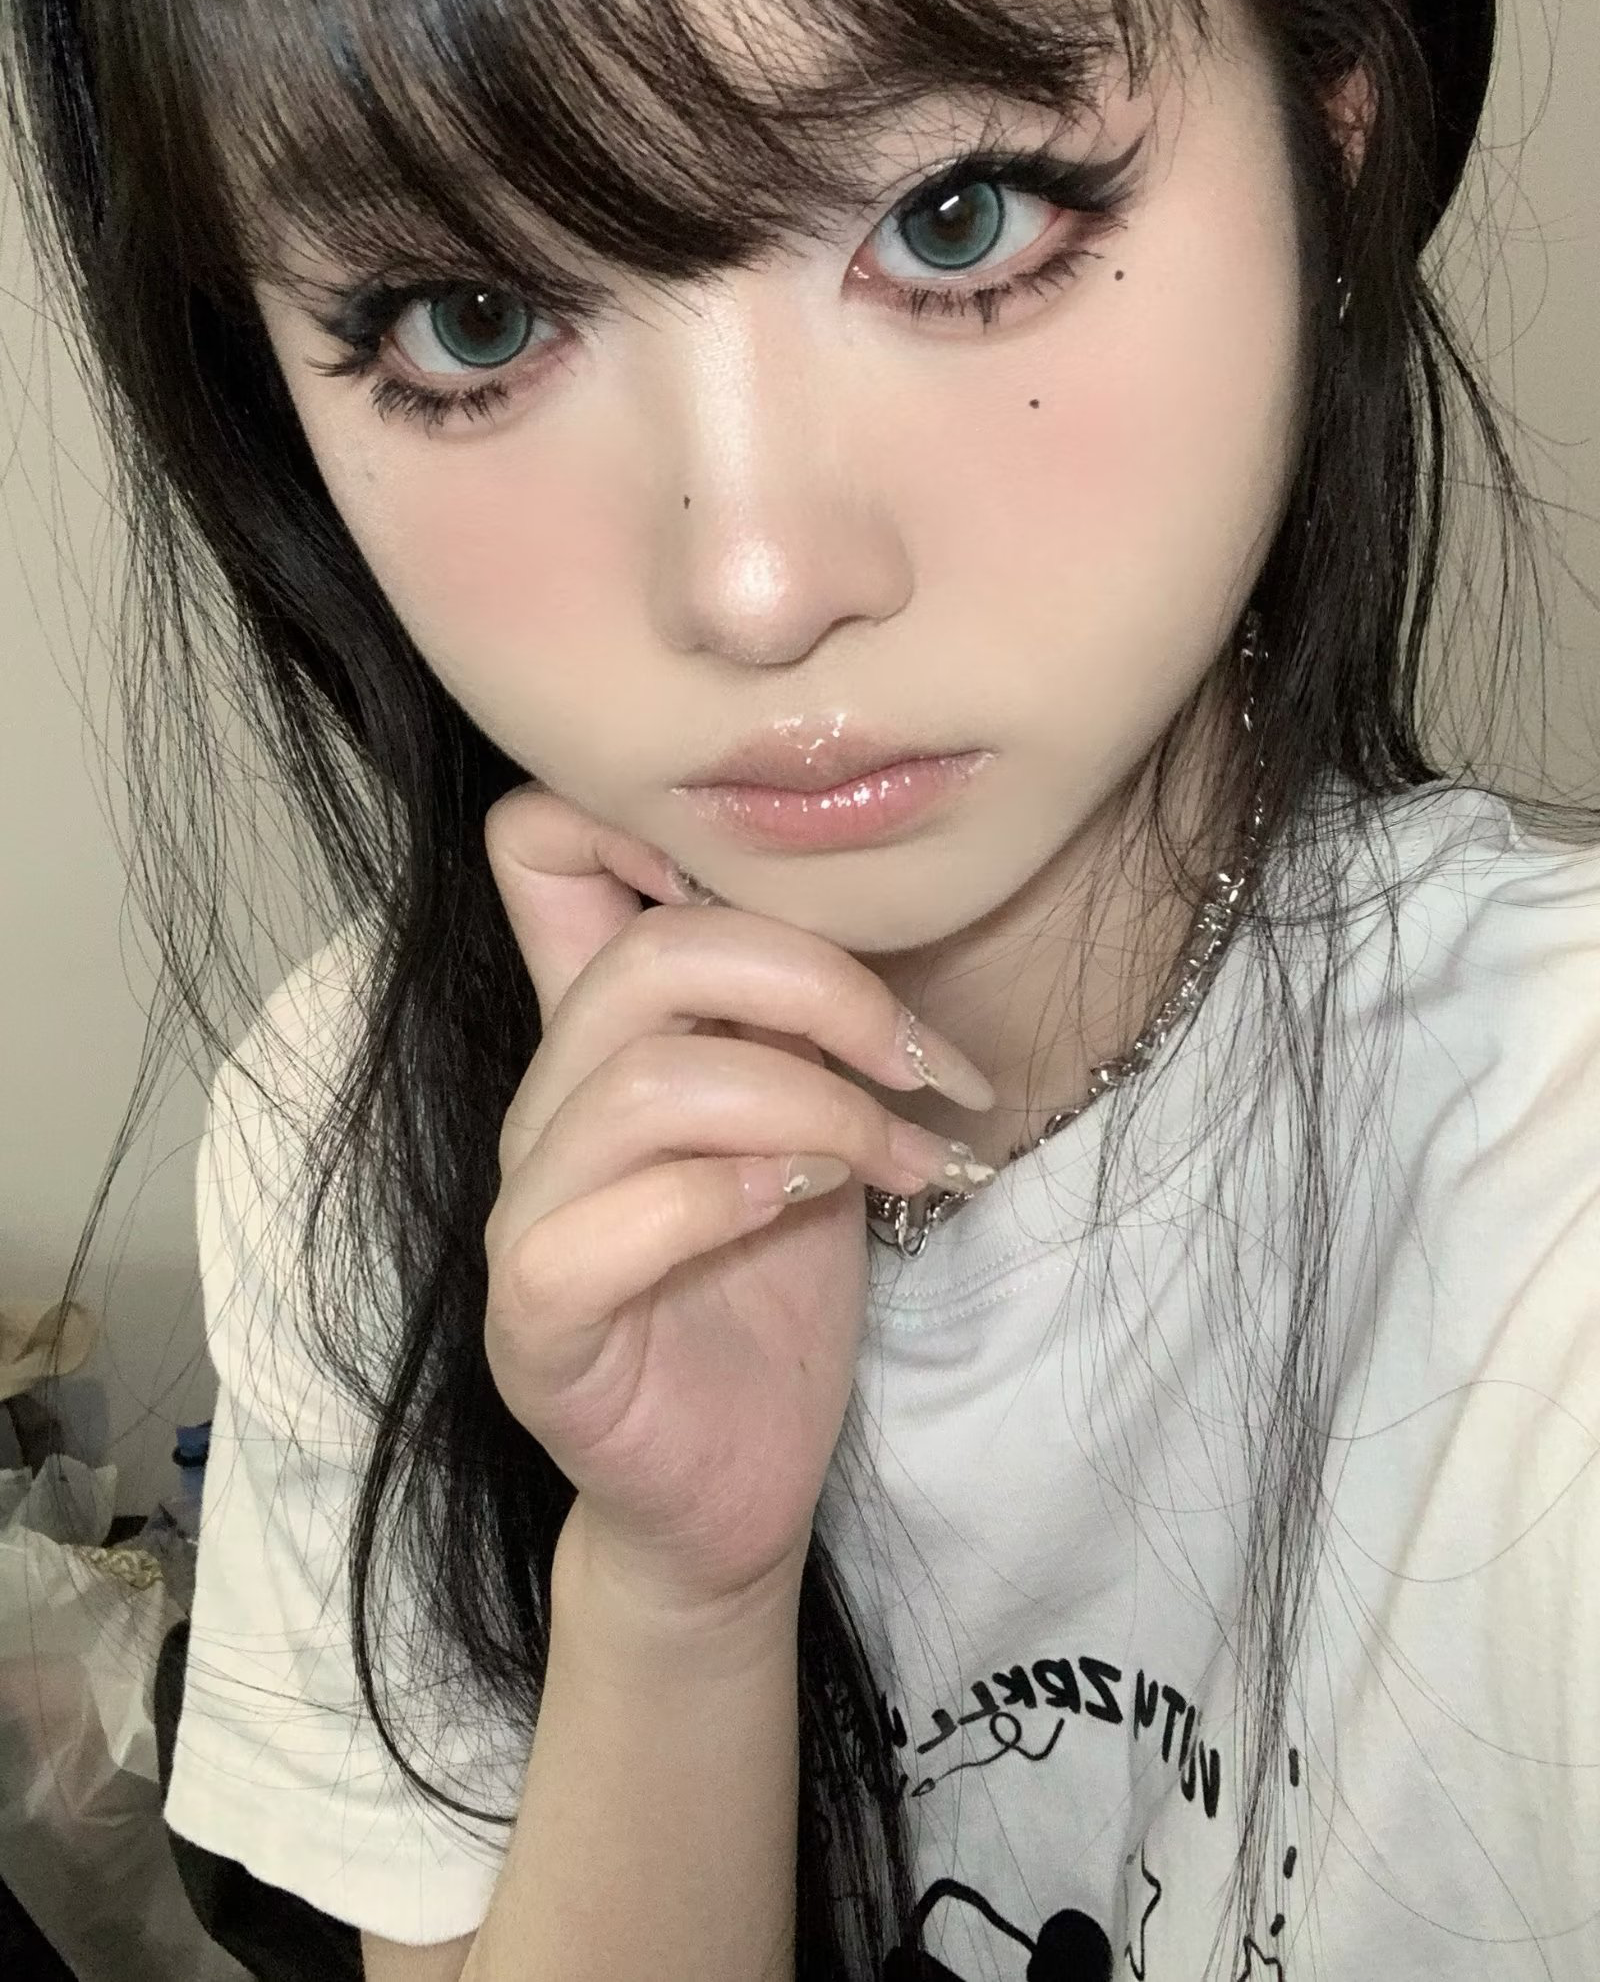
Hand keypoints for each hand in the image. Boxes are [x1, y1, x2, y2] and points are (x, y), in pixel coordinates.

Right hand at [481, 781, 993, 1617]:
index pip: (536, 847)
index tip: (797, 886)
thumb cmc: (771, 1287)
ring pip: (647, 1084)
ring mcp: (530, 1212)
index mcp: (601, 1035)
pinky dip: (727, 1196)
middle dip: (825, 991)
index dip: (641, 813)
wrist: (734, 1483)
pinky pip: (603, 1225)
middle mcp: (548, 1105)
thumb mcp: (808, 1113)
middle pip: (648, 960)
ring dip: (813, 1104)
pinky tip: (809, 1206)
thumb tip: (877, 890)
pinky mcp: (538, 1319)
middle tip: (928, 1071)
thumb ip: (797, 1009)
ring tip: (899, 1159)